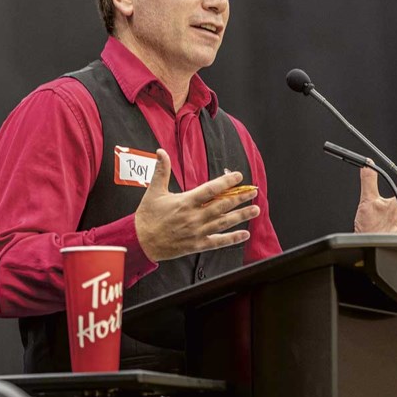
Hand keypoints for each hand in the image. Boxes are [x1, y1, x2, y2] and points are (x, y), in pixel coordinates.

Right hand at [135, 149, 260, 261]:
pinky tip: (245, 234)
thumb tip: (161, 152)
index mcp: (186, 202)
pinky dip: (233, 239)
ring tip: (255, 210)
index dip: (226, 182)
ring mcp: (197, 232)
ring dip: (242, 216)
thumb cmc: (147, 216)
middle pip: (222, 206)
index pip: (211, 189)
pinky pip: (218, 242)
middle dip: (240, 198)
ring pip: (224, 223)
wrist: (141, 241)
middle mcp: (194, 217)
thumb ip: (161, 170)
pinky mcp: (197, 245)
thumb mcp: (154, 191)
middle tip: (253, 192)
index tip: (238, 176)